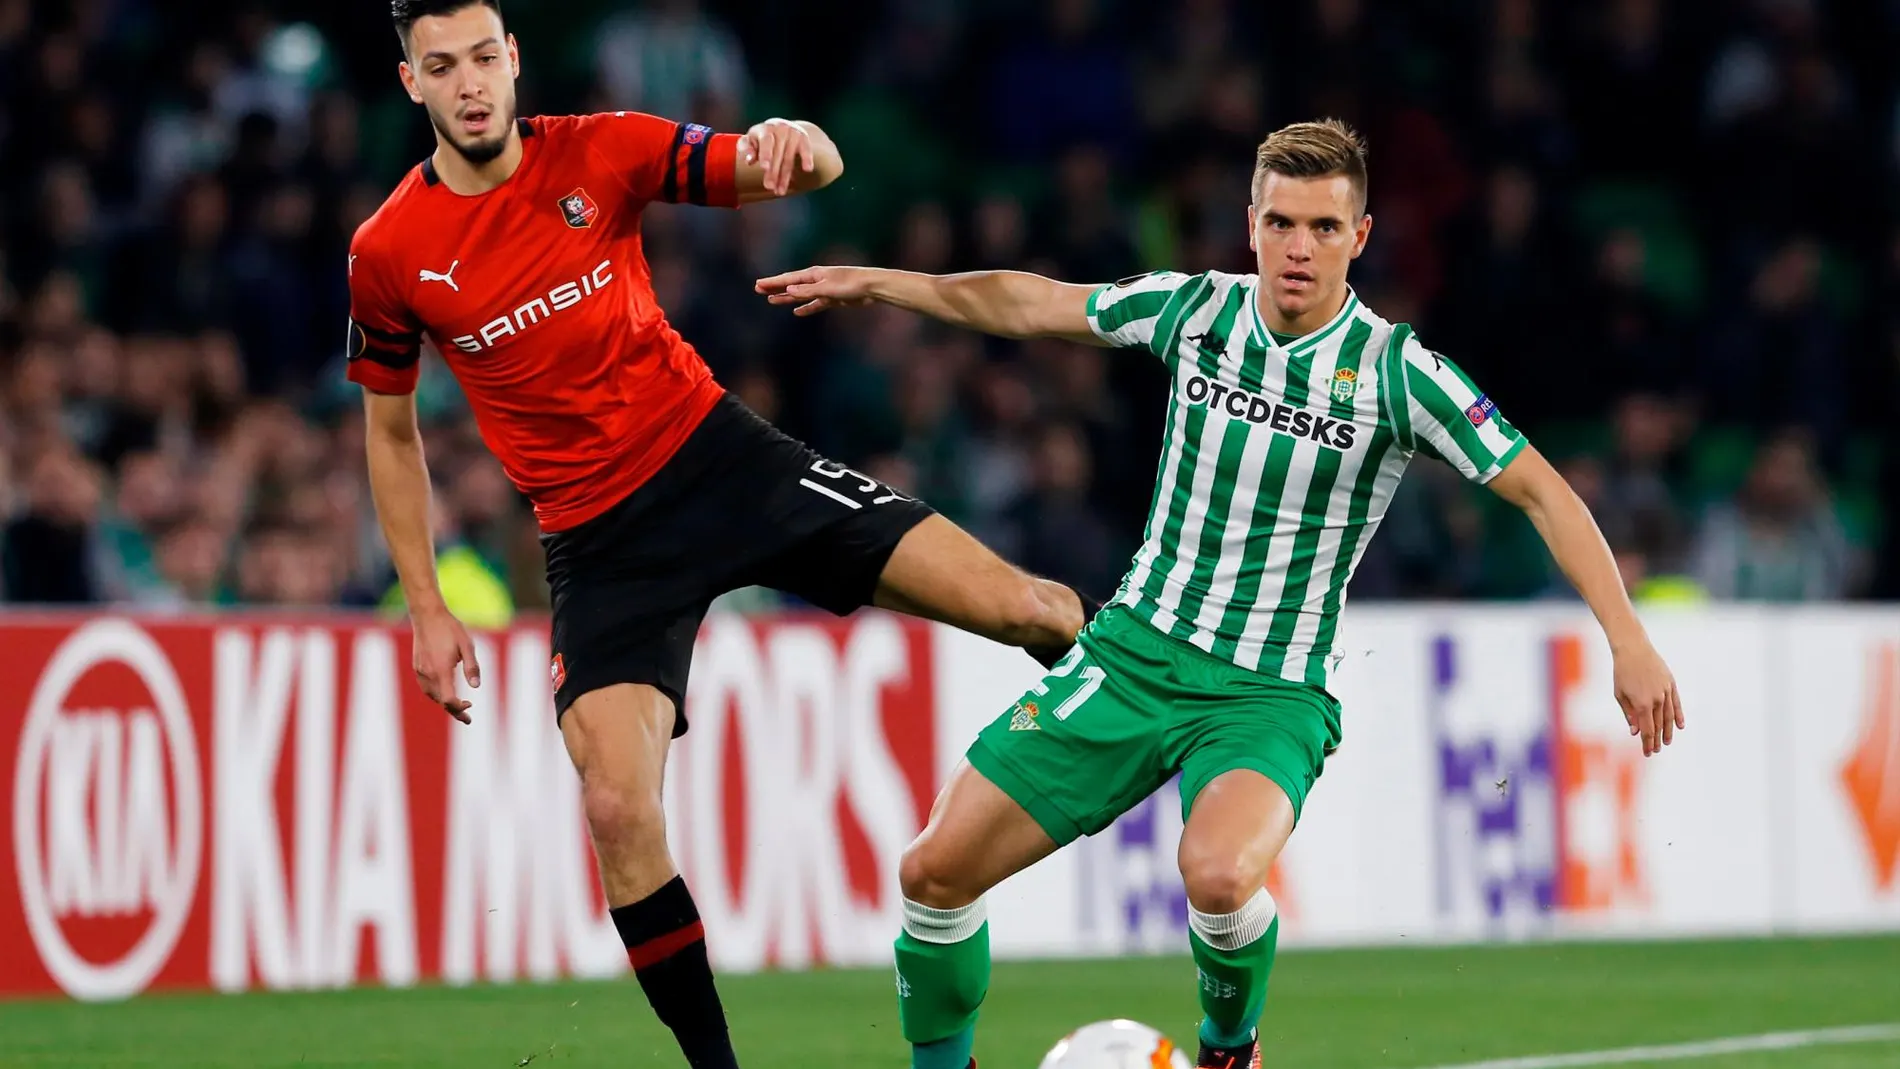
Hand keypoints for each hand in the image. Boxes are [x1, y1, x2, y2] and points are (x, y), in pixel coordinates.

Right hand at [411, 606, 480, 723]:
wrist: (427, 616)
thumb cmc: (450, 629)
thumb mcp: (467, 646)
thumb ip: (472, 667)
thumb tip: (476, 687)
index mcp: (441, 671)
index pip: (448, 700)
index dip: (458, 709)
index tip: (469, 709)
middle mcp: (428, 674)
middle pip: (440, 701)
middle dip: (454, 710)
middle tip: (468, 715)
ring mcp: (420, 671)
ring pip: (432, 695)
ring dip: (444, 702)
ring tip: (459, 704)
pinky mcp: (417, 667)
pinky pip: (426, 687)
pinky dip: (436, 694)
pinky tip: (446, 690)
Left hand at [740, 118, 814, 196]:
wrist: (780, 127)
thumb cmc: (761, 139)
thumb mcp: (750, 140)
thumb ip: (746, 149)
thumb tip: (749, 161)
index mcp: (765, 129)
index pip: (766, 143)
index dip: (765, 155)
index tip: (764, 168)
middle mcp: (780, 128)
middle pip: (778, 154)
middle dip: (773, 172)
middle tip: (769, 187)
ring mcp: (793, 132)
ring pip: (789, 158)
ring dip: (785, 176)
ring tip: (780, 191)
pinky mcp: (803, 138)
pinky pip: (806, 150)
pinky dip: (807, 159)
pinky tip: (807, 169)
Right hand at [754, 265, 876, 315]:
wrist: (872, 287)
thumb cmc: (851, 284)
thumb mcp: (827, 288)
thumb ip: (808, 290)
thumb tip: (788, 290)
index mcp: (813, 274)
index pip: (788, 279)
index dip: (772, 282)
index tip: (758, 284)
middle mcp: (816, 280)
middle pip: (791, 285)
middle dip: (775, 288)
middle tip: (758, 290)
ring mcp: (824, 289)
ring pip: (801, 295)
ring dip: (787, 298)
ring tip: (772, 301)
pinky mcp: (833, 298)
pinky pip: (815, 304)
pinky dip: (806, 308)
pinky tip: (797, 312)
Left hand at [1611, 639, 1682, 756]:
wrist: (1633, 649)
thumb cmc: (1622, 672)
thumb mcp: (1620, 694)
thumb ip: (1629, 714)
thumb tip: (1636, 732)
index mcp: (1642, 704)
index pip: (1647, 730)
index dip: (1647, 743)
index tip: (1647, 752)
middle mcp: (1656, 700)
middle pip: (1658, 725)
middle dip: (1656, 739)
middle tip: (1655, 750)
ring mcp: (1665, 691)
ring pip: (1669, 716)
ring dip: (1668, 731)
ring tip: (1666, 742)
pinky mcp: (1671, 684)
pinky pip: (1676, 703)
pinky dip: (1678, 715)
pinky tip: (1680, 726)